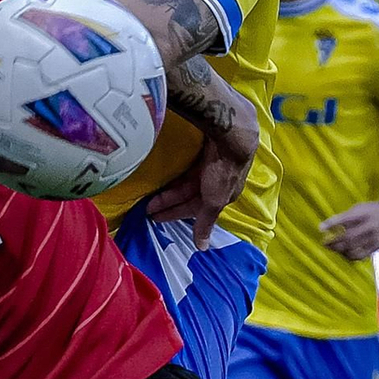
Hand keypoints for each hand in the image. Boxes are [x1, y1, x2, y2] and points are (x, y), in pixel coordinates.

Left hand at [145, 94, 258, 249]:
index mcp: (224, 192)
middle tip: (147, 207)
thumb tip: (202, 247)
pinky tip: (163, 173)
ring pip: (187, 179)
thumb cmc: (224, 170)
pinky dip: (176, 172)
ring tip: (150, 193)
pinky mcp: (206, 146)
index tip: (155, 217)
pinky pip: (187, 164)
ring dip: (170, 188)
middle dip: (169, 201)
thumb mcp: (214, 200)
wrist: (231, 131)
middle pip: (189, 192)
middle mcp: (220, 177)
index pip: (196, 206)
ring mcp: (213, 160)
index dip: (176, 212)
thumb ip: (207, 221)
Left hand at [319, 198, 378, 259]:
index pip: (346, 219)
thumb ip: (346, 216)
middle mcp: (370, 226)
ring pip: (354, 248)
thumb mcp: (361, 207)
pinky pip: (361, 255)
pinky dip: (350, 256)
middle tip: (325, 243)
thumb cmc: (374, 210)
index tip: (320, 228)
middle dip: (334, 242)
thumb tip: (328, 227)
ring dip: (340, 250)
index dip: (332, 224)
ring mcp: (374, 238)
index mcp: (365, 214)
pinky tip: (344, 254)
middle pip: (349, 237)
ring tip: (333, 248)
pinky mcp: (377, 246)